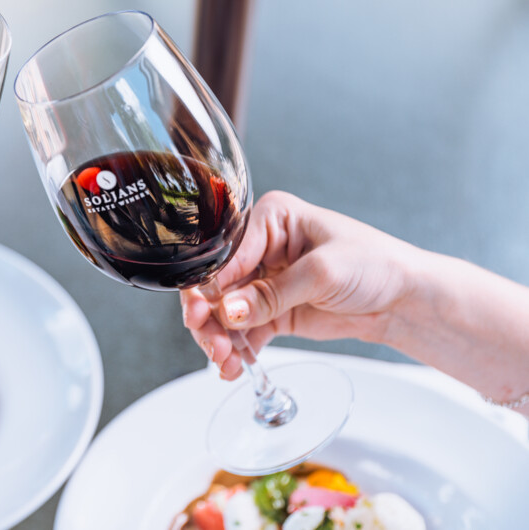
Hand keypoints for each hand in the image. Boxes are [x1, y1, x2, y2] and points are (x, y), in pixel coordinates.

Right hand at [180, 191, 420, 379]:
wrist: (404, 299)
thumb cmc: (375, 265)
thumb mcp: (321, 274)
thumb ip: (271, 294)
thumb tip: (228, 310)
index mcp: (272, 219)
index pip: (227, 252)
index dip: (211, 283)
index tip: (203, 311)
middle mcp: (261, 247)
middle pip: (217, 284)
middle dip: (209, 316)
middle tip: (211, 341)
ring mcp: (264, 281)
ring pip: (224, 312)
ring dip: (219, 338)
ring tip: (225, 361)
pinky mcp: (272, 311)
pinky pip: (243, 332)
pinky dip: (236, 351)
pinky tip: (233, 367)